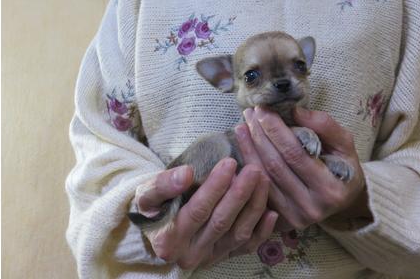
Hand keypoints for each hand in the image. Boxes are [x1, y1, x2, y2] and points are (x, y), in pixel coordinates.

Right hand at [136, 158, 278, 269]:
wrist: (156, 229)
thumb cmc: (152, 207)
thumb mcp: (147, 194)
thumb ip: (163, 184)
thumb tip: (186, 174)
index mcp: (169, 239)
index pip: (197, 210)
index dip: (215, 187)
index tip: (230, 162)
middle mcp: (190, 254)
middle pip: (221, 222)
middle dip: (240, 194)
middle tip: (254, 169)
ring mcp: (210, 258)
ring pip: (238, 234)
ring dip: (254, 207)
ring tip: (263, 180)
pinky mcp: (223, 258)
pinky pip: (247, 247)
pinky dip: (262, 231)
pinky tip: (272, 212)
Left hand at [236, 106, 371, 230]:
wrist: (345, 201)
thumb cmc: (343, 167)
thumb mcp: (344, 144)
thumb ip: (325, 126)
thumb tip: (295, 111)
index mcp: (330, 188)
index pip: (295, 153)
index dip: (275, 130)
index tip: (263, 110)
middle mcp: (312, 207)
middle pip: (275, 165)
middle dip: (259, 136)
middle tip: (249, 114)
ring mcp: (294, 217)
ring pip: (263, 178)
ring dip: (249, 149)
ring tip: (242, 126)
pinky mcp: (281, 221)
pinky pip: (259, 190)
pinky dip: (248, 168)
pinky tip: (242, 148)